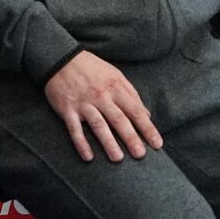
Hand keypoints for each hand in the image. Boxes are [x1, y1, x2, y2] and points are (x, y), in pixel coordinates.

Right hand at [44, 51, 162, 162]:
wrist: (62, 59)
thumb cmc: (93, 69)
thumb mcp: (116, 76)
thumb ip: (131, 95)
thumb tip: (147, 115)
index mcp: (116, 88)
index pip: (135, 111)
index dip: (147, 128)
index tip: (157, 143)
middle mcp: (101, 96)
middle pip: (119, 120)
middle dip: (131, 138)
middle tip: (140, 155)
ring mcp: (84, 103)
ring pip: (99, 125)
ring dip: (108, 143)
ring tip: (118, 158)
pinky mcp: (67, 109)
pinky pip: (75, 129)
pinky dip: (81, 143)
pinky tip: (89, 157)